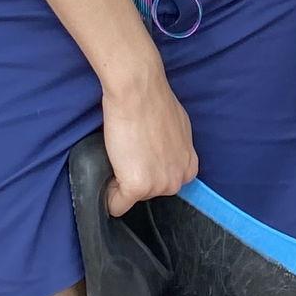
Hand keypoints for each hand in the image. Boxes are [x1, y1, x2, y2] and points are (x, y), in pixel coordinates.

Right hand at [99, 60, 197, 215]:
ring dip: (121, 181)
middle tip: (129, 151)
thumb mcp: (178, 129)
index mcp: (189, 166)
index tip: (140, 156)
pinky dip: (107, 196)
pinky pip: (116, 205)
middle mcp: (178, 179)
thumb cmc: (154, 101)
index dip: (148, 170)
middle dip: (136, 176)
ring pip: (131, 198)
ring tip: (121, 153)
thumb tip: (161, 154)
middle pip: (148, 193)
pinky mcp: (138, 186)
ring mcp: (159, 185)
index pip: (164, 183)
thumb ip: (174, 149)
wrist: (138, 90)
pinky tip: (107, 174)